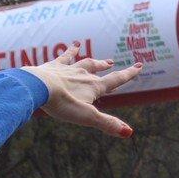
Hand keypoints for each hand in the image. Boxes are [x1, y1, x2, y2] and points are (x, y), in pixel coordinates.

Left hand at [20, 45, 142, 137]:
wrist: (40, 86)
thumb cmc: (63, 103)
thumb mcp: (87, 117)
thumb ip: (107, 123)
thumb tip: (128, 132)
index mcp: (94, 87)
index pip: (115, 80)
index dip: (128, 74)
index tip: (139, 66)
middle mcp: (83, 75)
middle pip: (98, 71)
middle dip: (107, 69)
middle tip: (112, 64)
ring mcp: (68, 69)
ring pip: (85, 63)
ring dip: (95, 62)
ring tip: (103, 60)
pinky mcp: (53, 66)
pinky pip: (65, 57)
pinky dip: (70, 51)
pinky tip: (74, 45)